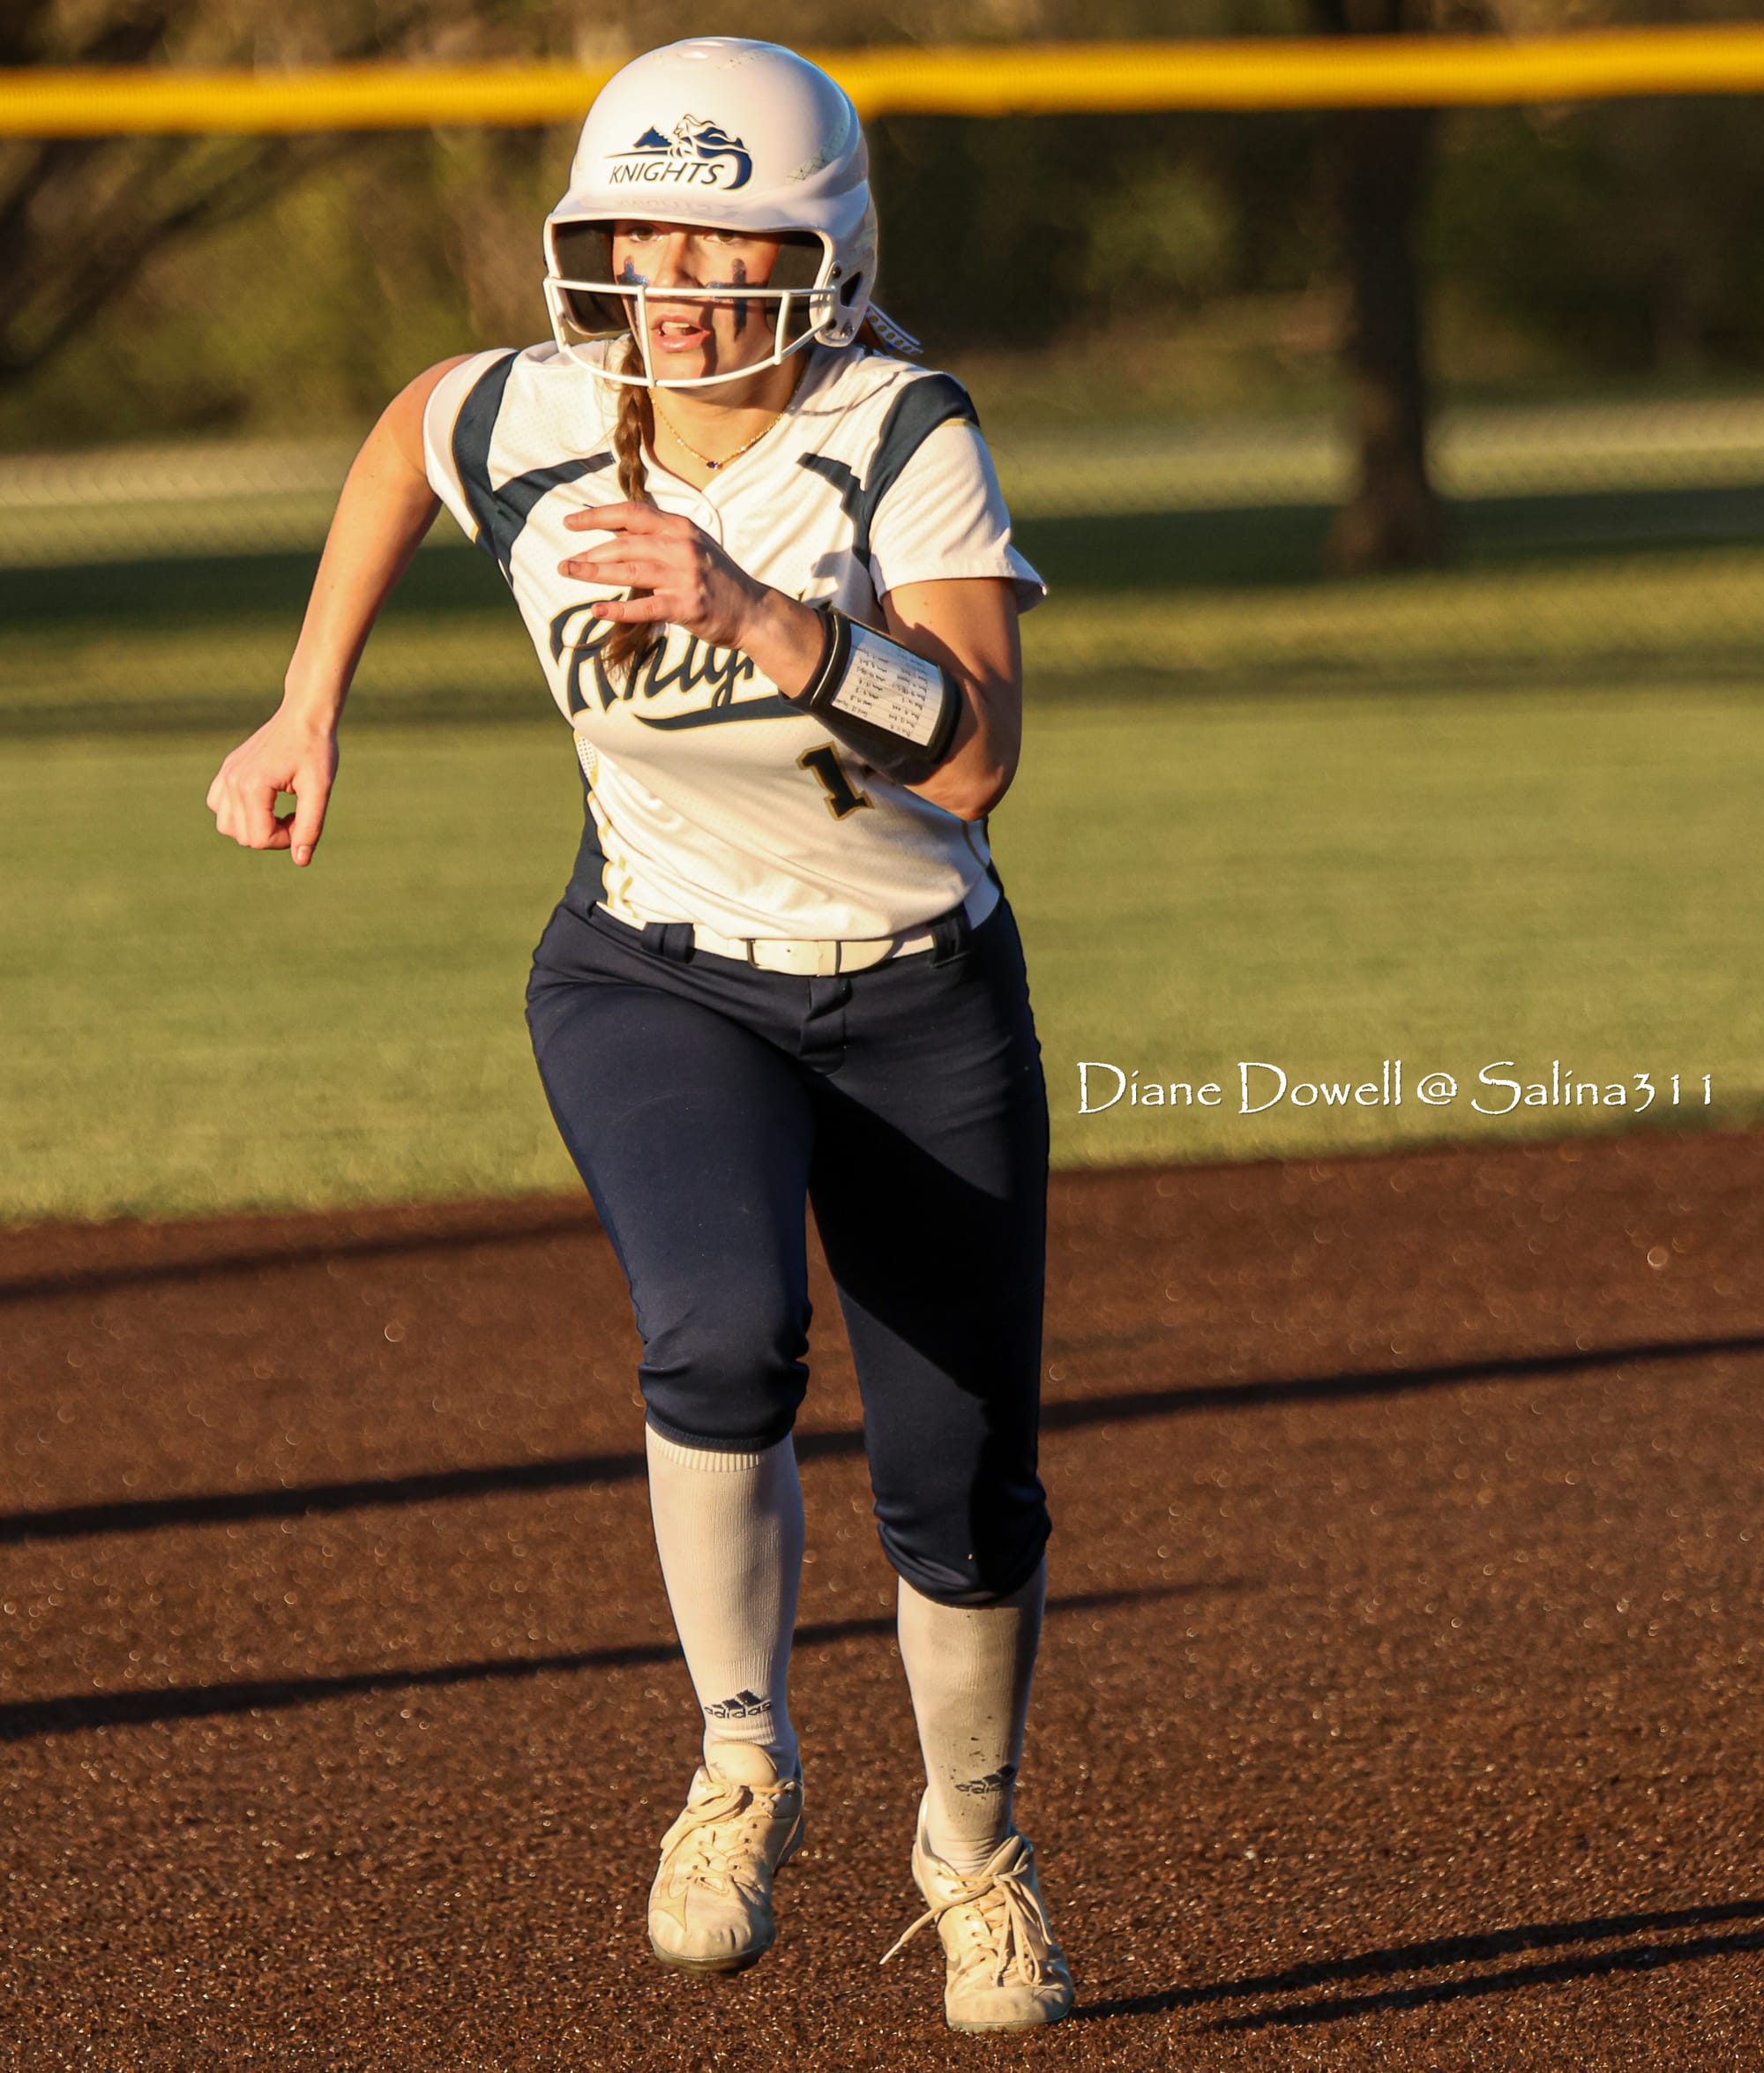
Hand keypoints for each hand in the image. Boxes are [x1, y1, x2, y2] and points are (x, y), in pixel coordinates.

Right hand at [206, 708, 338, 866]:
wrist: (304, 715)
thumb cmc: (316, 750)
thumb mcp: (320, 790)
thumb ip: (310, 826)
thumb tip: (301, 860)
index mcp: (252, 786)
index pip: (259, 839)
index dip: (286, 840)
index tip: (303, 820)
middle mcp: (232, 781)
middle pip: (244, 837)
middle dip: (273, 835)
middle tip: (296, 814)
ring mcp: (225, 775)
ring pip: (227, 826)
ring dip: (254, 827)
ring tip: (279, 810)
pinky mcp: (227, 771)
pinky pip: (219, 806)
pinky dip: (238, 813)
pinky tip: (262, 802)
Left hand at [559, 502, 766, 650]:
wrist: (753, 610)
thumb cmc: (716, 579)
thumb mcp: (691, 546)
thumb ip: (659, 537)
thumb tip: (617, 532)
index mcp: (680, 528)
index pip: (631, 513)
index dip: (597, 516)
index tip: (570, 521)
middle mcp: (681, 547)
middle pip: (625, 543)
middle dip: (590, 551)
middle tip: (565, 563)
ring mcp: (685, 576)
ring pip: (630, 570)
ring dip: (594, 573)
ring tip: (568, 573)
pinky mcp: (687, 605)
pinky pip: (646, 606)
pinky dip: (619, 609)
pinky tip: (597, 611)